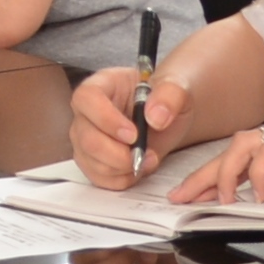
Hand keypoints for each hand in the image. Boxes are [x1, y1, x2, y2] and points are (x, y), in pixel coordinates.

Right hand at [68, 66, 189, 187]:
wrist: (168, 117)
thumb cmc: (166, 98)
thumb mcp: (178, 86)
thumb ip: (170, 95)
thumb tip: (155, 117)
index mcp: (103, 84)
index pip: (87, 98)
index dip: (105, 119)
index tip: (133, 134)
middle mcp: (87, 111)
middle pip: (85, 136)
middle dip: (116, 153)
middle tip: (144, 155)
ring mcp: (86, 136)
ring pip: (89, 160)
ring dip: (121, 168)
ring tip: (147, 160)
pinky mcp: (92, 159)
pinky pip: (96, 176)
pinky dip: (120, 179)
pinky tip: (137, 169)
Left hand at [170, 104, 263, 205]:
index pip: (245, 151)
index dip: (219, 172)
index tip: (202, 192)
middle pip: (232, 149)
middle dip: (202, 175)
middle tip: (180, 197)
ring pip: (240, 148)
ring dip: (221, 175)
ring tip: (214, 200)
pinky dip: (256, 176)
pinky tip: (257, 196)